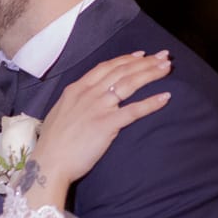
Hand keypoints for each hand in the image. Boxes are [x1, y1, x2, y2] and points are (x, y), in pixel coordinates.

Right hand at [30, 51, 171, 184]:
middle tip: (163, 56)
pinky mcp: (107, 124)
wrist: (49, 162)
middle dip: (145, 62)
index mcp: (77, 89)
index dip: (125, 59)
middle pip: (122, 71)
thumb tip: (86, 97)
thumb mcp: (61, 112)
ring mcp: (98, 107)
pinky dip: (151, 102)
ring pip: (129, 84)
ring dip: (150, 74)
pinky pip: (134, 110)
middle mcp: (88, 93)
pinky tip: (165, 97)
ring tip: (167, 68)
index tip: (141, 55)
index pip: (106, 67)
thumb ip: (76, 101)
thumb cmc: (54, 143)